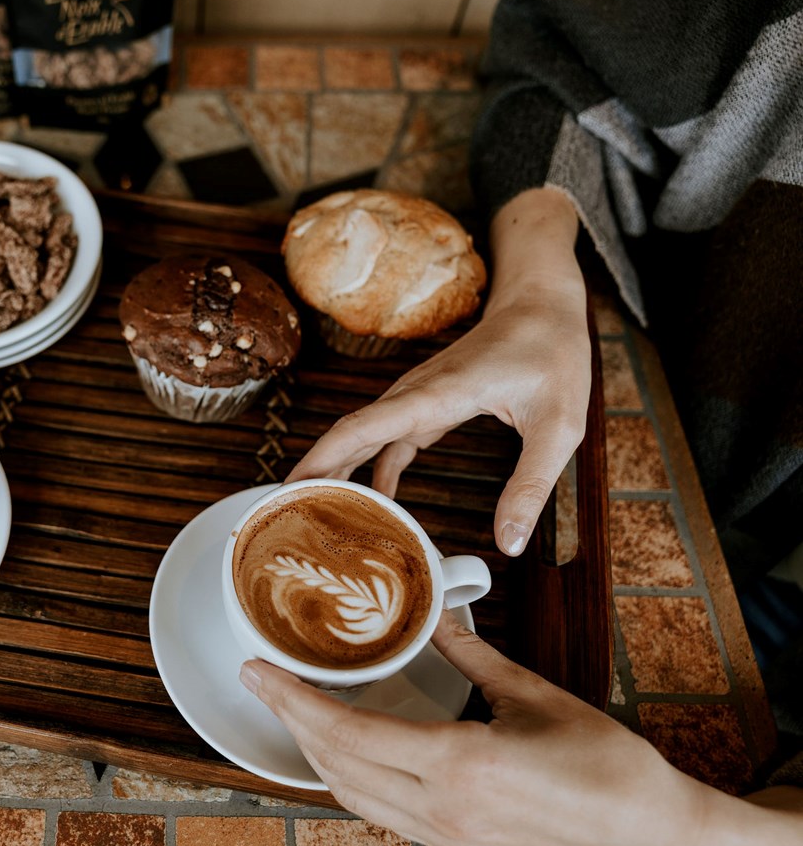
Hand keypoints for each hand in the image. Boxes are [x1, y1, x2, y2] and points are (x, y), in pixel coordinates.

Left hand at [241, 614, 718, 845]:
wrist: (657, 843)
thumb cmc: (611, 771)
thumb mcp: (536, 697)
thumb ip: (474, 654)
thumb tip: (437, 614)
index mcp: (460, 767)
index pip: (348, 734)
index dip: (293, 700)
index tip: (258, 671)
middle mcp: (442, 811)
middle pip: (336, 767)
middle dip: (290, 721)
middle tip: (263, 680)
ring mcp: (447, 838)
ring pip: (352, 797)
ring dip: (316, 753)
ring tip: (296, 709)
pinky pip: (382, 813)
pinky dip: (351, 779)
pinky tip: (347, 750)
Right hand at [289, 188, 589, 555]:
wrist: (543, 301)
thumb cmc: (552, 351)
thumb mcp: (557, 426)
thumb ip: (530, 486)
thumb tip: (508, 544)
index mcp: (435, 395)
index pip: (361, 429)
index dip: (321, 459)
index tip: (290, 488)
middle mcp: (415, 394)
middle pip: (348, 435)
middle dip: (315, 473)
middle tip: (288, 515)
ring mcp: (418, 396)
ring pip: (364, 437)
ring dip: (339, 470)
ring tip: (317, 511)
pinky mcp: (429, 402)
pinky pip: (389, 438)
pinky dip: (373, 466)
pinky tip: (373, 496)